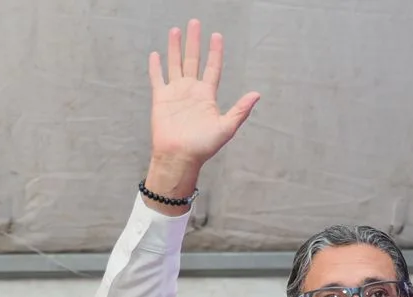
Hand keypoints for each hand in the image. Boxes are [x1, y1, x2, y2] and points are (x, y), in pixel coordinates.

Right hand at [144, 20, 259, 196]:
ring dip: (175, 48)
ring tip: (176, 30)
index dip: (215, 52)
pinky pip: (157, 79)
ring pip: (175, 64)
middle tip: (195, 23)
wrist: (179, 157)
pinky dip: (156, 67)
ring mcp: (175, 94)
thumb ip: (240, 110)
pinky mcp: (161, 99)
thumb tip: (257, 94)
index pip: (213, 68)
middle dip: (194, 42)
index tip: (217, 36)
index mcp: (207, 96)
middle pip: (193, 60)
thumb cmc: (203, 147)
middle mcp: (191, 91)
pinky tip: (156, 54)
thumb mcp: (226, 128)